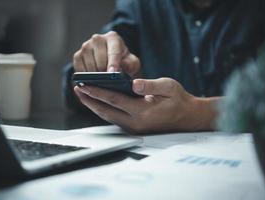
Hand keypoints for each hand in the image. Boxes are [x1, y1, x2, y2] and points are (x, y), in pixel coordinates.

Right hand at [73, 31, 139, 76]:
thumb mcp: (131, 63)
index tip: (113, 73)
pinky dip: (86, 78)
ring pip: (90, 67)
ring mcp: (86, 46)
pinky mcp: (77, 55)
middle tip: (109, 82)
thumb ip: (130, 65)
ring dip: (96, 77)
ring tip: (103, 82)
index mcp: (113, 38)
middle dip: (105, 74)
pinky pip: (80, 70)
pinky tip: (93, 81)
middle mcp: (97, 39)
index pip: (113, 52)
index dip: (113, 63)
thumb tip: (119, 71)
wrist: (111, 61)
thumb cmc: (123, 62)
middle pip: (100, 61)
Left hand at [74, 78, 217, 132]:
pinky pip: (113, 118)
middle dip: (89, 100)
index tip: (84, 85)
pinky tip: (97, 101)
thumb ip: (151, 85)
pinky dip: (103, 109)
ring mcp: (133, 127)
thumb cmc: (178, 100)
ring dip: (94, 105)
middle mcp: (135, 122)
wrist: (186, 117)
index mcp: (143, 111)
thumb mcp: (169, 87)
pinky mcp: (133, 127)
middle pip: (106, 111)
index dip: (98, 92)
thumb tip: (133, 83)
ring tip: (83, 94)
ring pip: (107, 116)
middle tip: (78, 89)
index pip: (114, 100)